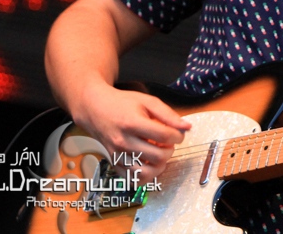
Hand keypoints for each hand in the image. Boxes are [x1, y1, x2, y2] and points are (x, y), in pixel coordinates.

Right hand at [71, 82, 190, 183]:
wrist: (95, 110)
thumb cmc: (123, 104)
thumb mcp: (147, 101)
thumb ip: (168, 114)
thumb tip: (187, 127)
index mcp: (132, 123)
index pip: (164, 136)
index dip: (178, 136)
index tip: (178, 134)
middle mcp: (123, 142)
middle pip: (158, 156)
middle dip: (170, 150)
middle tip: (167, 142)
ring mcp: (117, 155)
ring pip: (147, 172)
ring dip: (160, 164)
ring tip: (159, 152)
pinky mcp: (113, 164)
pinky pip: (133, 180)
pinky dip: (146, 175)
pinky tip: (149, 163)